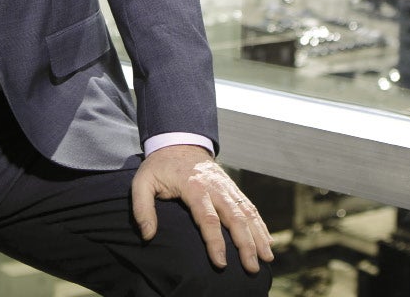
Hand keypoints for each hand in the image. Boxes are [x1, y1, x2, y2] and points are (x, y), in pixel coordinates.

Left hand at [130, 144, 273, 273]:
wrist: (178, 141)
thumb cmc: (159, 167)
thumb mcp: (142, 182)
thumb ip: (142, 208)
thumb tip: (148, 235)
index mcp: (194, 187)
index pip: (208, 219)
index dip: (215, 242)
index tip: (221, 263)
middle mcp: (215, 188)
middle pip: (234, 218)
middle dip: (245, 244)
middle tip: (251, 268)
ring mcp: (226, 187)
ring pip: (246, 213)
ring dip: (258, 236)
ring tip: (267, 259)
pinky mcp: (232, 188)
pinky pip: (249, 206)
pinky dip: (260, 224)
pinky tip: (266, 241)